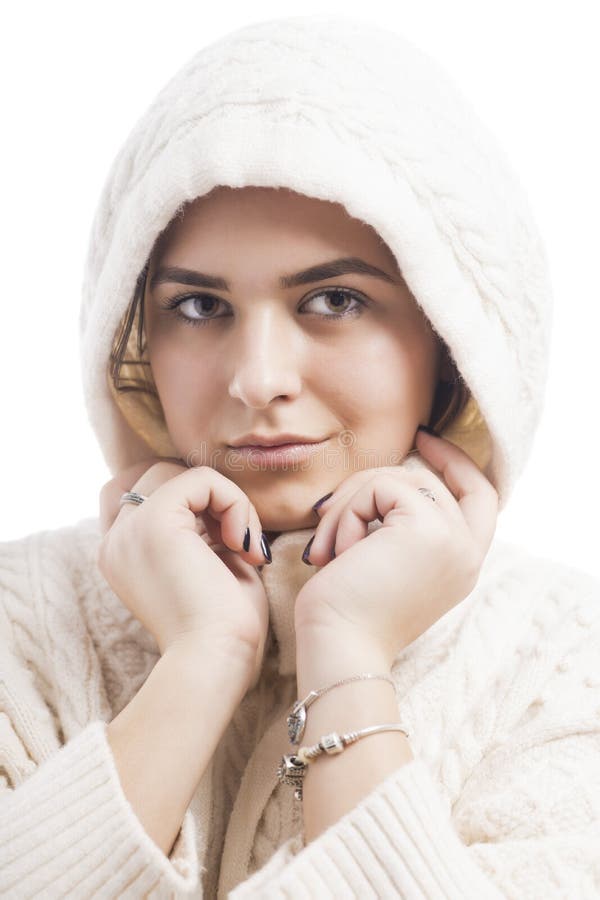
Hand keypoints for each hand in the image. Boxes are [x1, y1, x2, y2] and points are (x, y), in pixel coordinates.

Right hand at [98, 459, 270, 689]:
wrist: (217, 661)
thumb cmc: (223, 627)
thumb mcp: (209, 565)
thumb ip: (204, 527)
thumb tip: (221, 495)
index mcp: (122, 554)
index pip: (143, 492)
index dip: (191, 501)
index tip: (226, 541)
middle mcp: (115, 540)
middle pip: (159, 474)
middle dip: (208, 498)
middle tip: (239, 543)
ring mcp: (128, 529)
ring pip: (181, 472)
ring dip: (225, 500)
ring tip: (243, 545)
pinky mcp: (154, 521)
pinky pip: (202, 479)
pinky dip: (234, 503)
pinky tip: (244, 545)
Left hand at [294, 429, 498, 664]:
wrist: (339, 651)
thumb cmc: (346, 615)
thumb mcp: (384, 565)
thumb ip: (399, 528)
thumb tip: (379, 483)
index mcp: (461, 564)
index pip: (481, 495)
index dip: (456, 462)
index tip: (423, 438)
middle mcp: (467, 552)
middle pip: (429, 479)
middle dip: (372, 483)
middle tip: (328, 507)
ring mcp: (453, 540)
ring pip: (400, 478)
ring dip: (350, 504)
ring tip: (326, 548)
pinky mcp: (428, 529)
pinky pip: (381, 487)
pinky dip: (348, 511)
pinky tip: (334, 552)